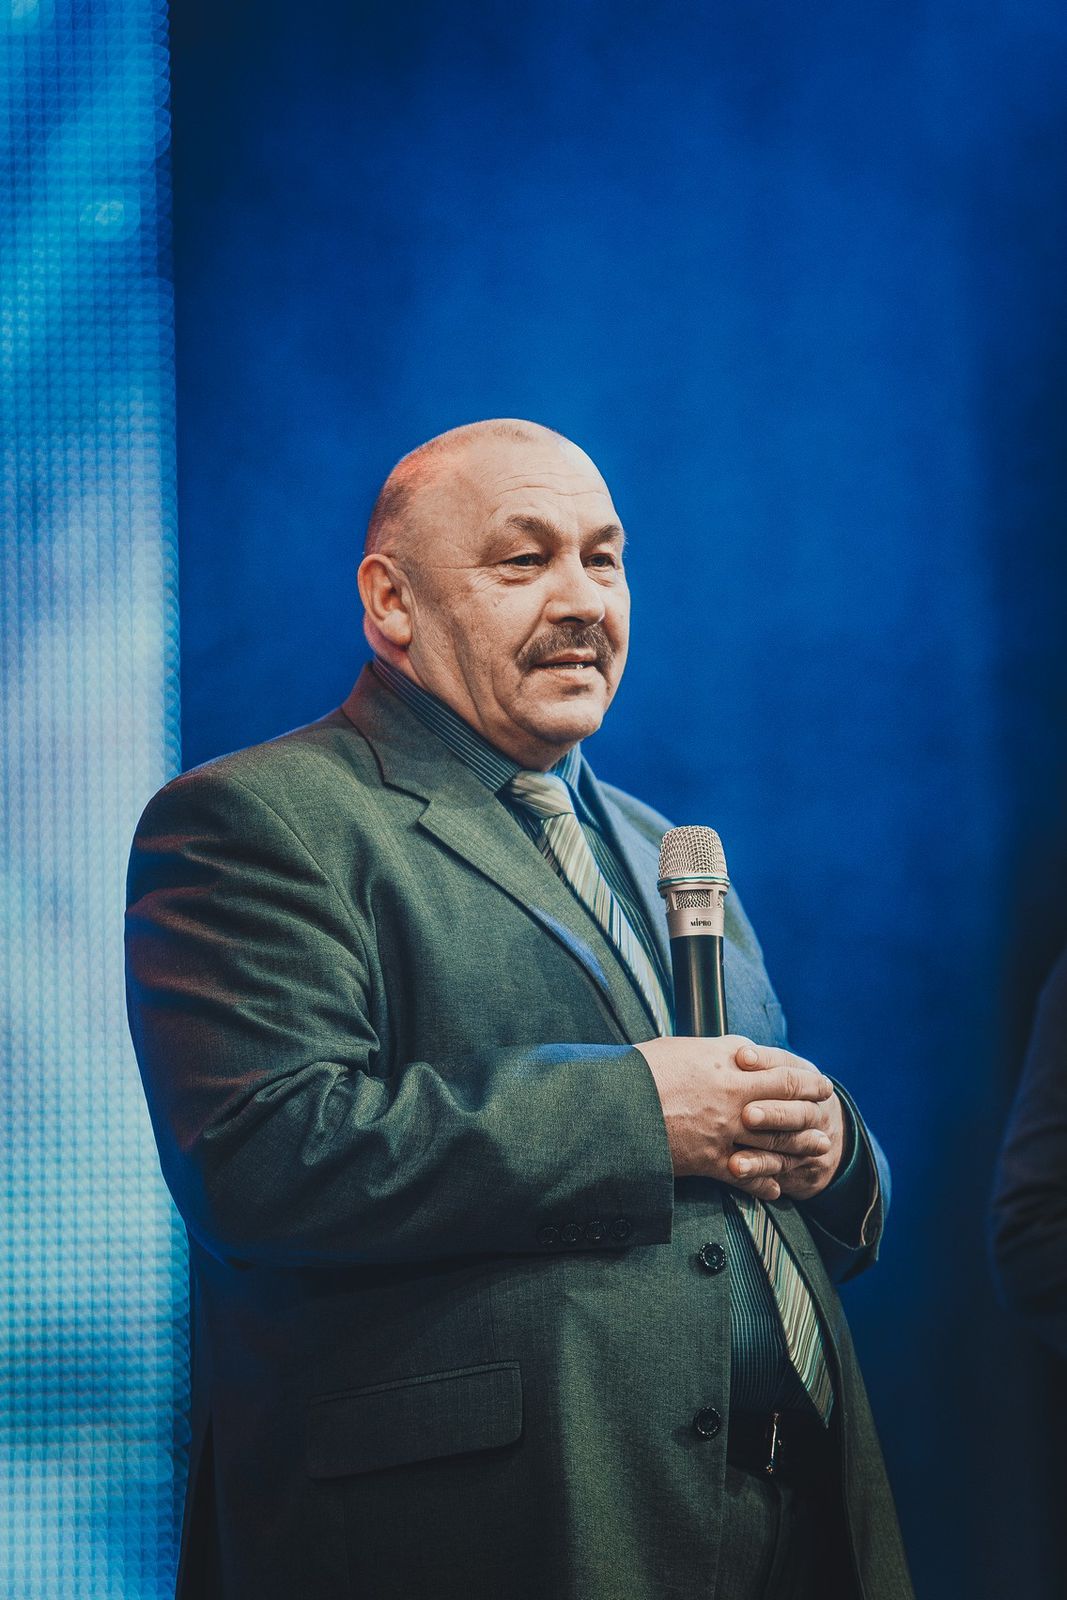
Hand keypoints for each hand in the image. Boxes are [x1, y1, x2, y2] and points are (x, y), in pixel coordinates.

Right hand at [637, 1035, 835, 1200]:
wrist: (614, 1106)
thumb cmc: (639, 1071)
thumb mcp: (680, 1047)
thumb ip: (715, 1051)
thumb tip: (737, 1051)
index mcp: (724, 1062)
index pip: (778, 1066)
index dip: (802, 1074)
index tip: (815, 1078)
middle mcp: (732, 1094)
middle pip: (786, 1099)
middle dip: (812, 1104)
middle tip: (826, 1106)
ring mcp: (724, 1130)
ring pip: (777, 1139)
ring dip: (801, 1144)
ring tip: (817, 1146)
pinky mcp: (710, 1160)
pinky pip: (747, 1177)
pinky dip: (764, 1184)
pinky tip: (775, 1188)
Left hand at [733, 1042, 845, 1200]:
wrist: (825, 1136)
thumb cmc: (784, 1097)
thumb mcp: (778, 1072)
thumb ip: (756, 1063)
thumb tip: (728, 1047)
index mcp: (805, 1076)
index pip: (787, 1064)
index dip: (765, 1059)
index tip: (741, 1057)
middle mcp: (813, 1107)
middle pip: (796, 1107)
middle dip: (772, 1111)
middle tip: (747, 1114)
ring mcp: (812, 1139)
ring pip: (790, 1142)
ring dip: (762, 1147)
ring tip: (737, 1154)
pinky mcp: (801, 1165)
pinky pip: (779, 1168)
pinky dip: (758, 1169)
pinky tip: (737, 1169)